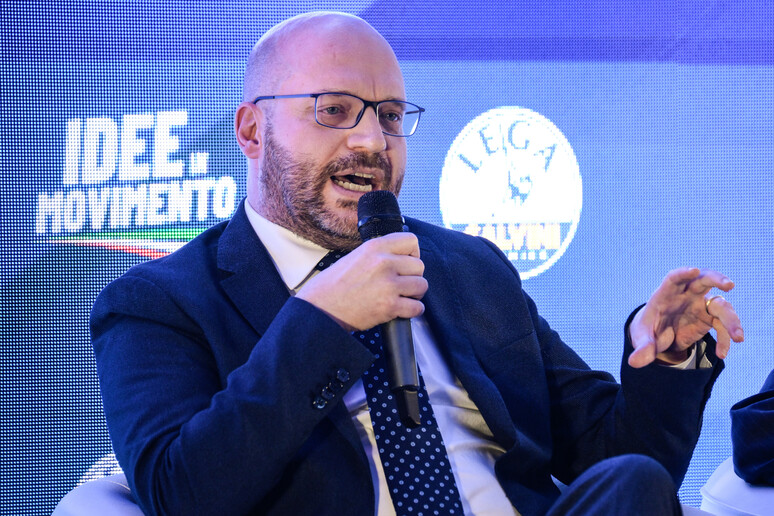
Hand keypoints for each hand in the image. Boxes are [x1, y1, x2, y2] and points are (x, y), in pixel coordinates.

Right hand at [296, 232, 427, 331]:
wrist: (320, 310)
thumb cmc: (332, 287)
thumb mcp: (354, 257)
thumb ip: (378, 254)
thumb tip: (399, 257)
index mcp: (374, 247)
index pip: (411, 241)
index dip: (412, 253)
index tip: (407, 263)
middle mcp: (383, 263)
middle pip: (419, 265)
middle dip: (413, 276)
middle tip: (401, 284)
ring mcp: (388, 284)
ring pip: (421, 285)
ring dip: (414, 294)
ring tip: (401, 297)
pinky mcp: (390, 306)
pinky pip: (417, 307)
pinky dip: (412, 311)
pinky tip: (401, 310)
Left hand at [628, 268, 743, 367]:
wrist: (657, 336)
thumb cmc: (647, 330)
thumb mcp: (642, 339)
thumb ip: (642, 348)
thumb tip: (634, 363)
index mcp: (665, 295)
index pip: (674, 279)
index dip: (683, 273)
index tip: (694, 270)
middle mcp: (685, 295)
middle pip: (703, 280)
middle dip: (716, 279)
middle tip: (729, 285)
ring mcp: (699, 305)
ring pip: (720, 304)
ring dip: (731, 319)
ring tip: (737, 337)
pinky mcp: (709, 318)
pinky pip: (722, 325)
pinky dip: (725, 339)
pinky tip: (722, 353)